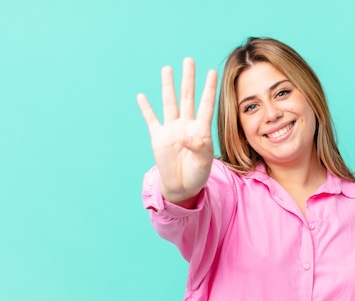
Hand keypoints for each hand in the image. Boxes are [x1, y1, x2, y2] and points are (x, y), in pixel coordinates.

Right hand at [137, 57, 217, 205]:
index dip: (209, 89)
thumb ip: (198, 147)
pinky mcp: (158, 138)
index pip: (206, 105)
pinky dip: (146, 109)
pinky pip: (151, 120)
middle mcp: (186, 125)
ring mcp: (171, 130)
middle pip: (187, 97)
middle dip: (188, 79)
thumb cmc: (198, 174)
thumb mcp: (203, 161)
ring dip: (168, 86)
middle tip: (189, 60)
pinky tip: (142, 96)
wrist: (182, 186)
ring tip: (167, 69)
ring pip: (170, 103)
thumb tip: (185, 136)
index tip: (212, 72)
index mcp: (201, 130)